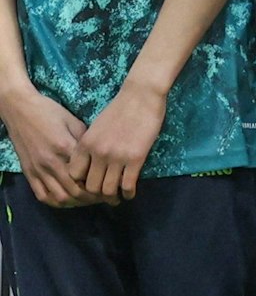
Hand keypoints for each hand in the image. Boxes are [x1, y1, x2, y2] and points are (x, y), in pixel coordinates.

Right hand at [0, 88, 95, 205]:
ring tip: (88, 200)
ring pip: (60, 197)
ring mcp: (37, 169)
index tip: (113, 188)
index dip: (102, 186)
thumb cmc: (50, 112)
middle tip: (104, 198)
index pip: (87, 177)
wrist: (19, 108)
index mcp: (65, 148)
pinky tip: (68, 200)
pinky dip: (56, 202)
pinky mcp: (28, 172)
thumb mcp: (74, 122)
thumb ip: (86, 143)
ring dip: (77, 203)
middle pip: (75, 192)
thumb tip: (102, 159)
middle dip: (93, 199)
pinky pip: (42, 195)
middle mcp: (51, 162)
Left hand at [69, 84, 167, 201]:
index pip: (74, 174)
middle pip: (90, 186)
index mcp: (85, 144)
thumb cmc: (119, 110)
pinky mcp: (135, 159)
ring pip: (108, 189)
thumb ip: (90, 145)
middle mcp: (97, 153)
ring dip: (113, 198)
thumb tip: (91, 164)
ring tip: (118, 198)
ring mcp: (116, 157)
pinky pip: (127, 185)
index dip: (80, 183)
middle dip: (97, 195)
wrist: (140, 97)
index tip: (89, 185)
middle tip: (104, 197)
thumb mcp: (96, 127)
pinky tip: (130, 193)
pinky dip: (128, 193)